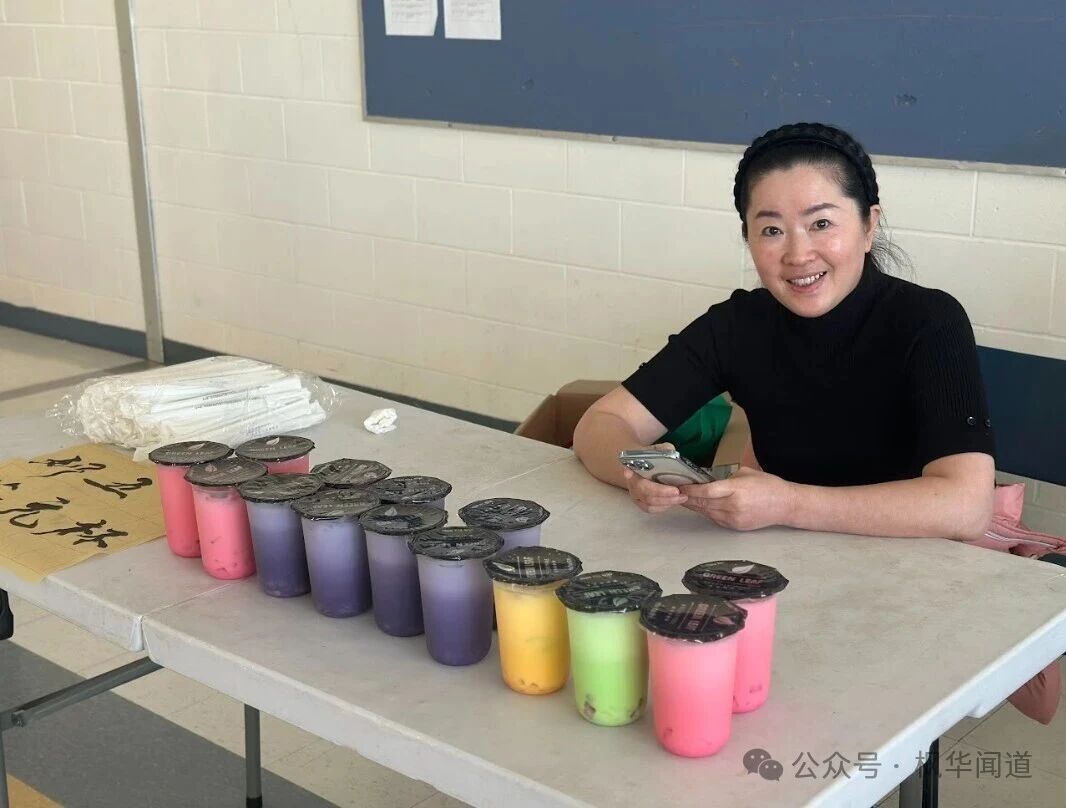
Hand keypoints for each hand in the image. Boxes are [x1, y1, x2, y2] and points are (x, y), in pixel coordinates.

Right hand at [621, 443, 687, 514]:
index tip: (628, 472)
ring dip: (666, 502)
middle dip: (661, 493)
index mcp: (632, 467)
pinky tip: (674, 501)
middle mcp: (631, 482)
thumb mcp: (660, 449)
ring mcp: (635, 494)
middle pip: (643, 490)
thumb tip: (671, 454)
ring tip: (682, 497)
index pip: (628, 471)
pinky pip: (651, 509)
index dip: (628, 474)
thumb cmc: (655, 457)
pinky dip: (663, 507)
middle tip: (678, 491)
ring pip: (648, 503)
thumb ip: (665, 450)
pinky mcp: (641, 503)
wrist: (649, 467)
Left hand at [679, 466, 795, 530]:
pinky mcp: (735, 526)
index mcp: (736, 490)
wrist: (786, 505)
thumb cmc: (768, 485)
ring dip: (694, 506)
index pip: (706, 492)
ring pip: (707, 512)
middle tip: (674, 491)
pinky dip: (706, 512)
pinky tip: (700, 506)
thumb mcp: (746, 473)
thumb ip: (726, 477)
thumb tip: (707, 478)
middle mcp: (733, 506)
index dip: (690, 490)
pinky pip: (715, 518)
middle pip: (703, 504)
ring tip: (683, 498)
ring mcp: (734, 519)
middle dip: (687, 498)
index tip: (679, 485)